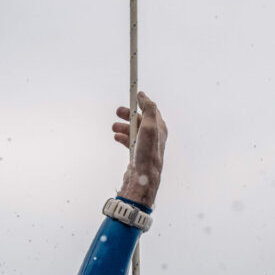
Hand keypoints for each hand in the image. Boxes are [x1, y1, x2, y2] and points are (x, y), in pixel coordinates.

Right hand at [112, 91, 166, 206]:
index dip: (141, 103)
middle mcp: (154, 137)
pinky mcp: (138, 154)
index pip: (151, 110)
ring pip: (133, 130)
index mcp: (160, 129)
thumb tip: (142, 95)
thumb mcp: (150, 126)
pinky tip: (116, 138)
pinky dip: (122, 137)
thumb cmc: (147, 153)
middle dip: (128, 115)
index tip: (131, 97)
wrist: (142, 179)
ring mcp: (146, 146)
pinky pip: (129, 141)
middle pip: (140, 119)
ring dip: (123, 126)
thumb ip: (148, 108)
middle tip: (118, 112)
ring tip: (113, 128)